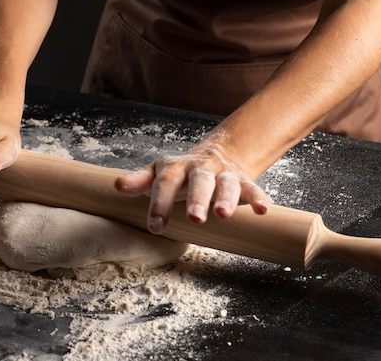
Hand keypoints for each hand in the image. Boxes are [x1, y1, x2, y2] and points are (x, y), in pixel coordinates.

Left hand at [114, 144, 268, 233]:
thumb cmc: (179, 173)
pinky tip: (263, 210)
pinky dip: (258, 198)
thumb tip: (117, 185)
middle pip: (198, 181)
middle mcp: (199, 169)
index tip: (156, 226)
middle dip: (197, 199)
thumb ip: (139, 181)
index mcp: (175, 168)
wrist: (214, 154)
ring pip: (225, 183)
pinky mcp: (241, 180)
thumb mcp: (157, 173)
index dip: (160, 203)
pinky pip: (251, 187)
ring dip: (225, 198)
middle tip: (195, 218)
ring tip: (223, 214)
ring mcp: (221, 173)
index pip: (164, 183)